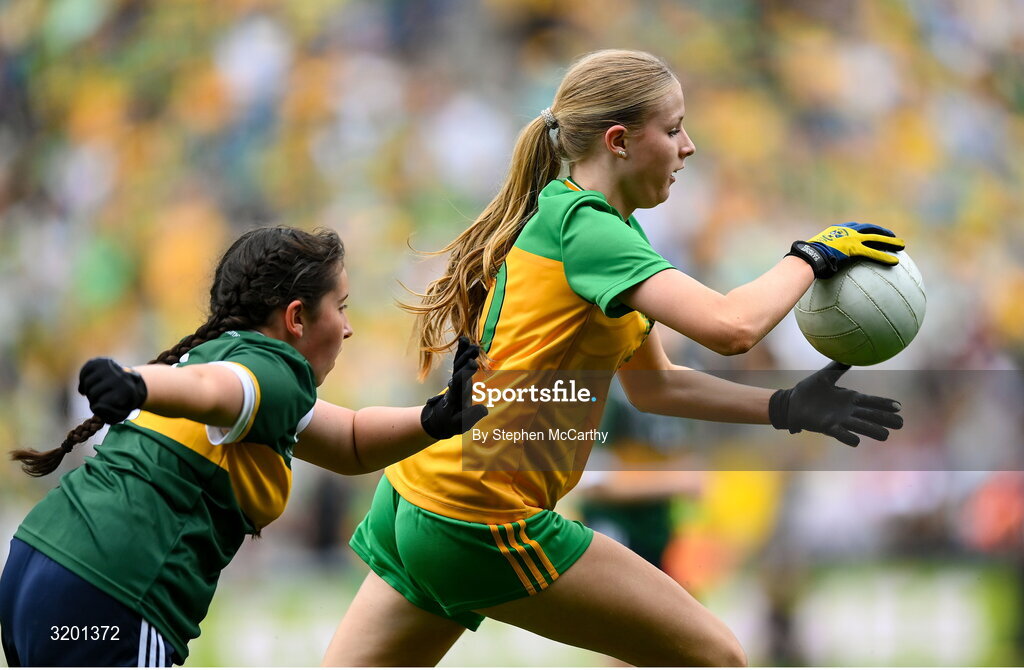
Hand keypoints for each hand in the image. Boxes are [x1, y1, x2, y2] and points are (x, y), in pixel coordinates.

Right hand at [78, 357, 147, 424]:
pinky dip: (83, 379)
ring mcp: (110, 367)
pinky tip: (89, 384)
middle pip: (93, 393)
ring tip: (95, 391)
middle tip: (98, 399)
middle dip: (92, 399)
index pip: (101, 403)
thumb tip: (97, 408)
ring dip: (88, 389)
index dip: (99, 407)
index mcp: (127, 390)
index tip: (104, 406)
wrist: (130, 381)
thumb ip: (110, 416)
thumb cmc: (123, 400)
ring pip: (87, 383)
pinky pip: (84, 371)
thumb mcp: (122, 412)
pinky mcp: (101, 361)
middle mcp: (119, 376)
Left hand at [420, 336, 488, 439]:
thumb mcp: (460, 424)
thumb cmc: (451, 422)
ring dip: (465, 353)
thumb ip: (471, 417)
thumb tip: (485, 409)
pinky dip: (461, 351)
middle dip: (466, 359)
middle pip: (459, 370)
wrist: (438, 418)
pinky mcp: (457, 375)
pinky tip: (465, 339)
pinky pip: (458, 361)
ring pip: (459, 363)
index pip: (460, 382)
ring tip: (473, 343)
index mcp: (455, 396)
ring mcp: (455, 379)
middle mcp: (454, 385)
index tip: (472, 364)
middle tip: (474, 349)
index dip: (465, 372)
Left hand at [768, 361, 902, 445]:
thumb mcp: (826, 375)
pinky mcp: (827, 427)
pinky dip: (848, 437)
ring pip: (861, 426)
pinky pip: (841, 434)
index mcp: (850, 398)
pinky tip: (857, 441)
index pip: (872, 401)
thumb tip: (852, 354)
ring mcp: (839, 420)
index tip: (899, 406)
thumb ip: (838, 366)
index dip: (885, 404)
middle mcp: (848, 411)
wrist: (791, 402)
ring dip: (873, 431)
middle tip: (901, 423)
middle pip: (872, 416)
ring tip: (885, 436)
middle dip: (886, 419)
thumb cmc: (809, 389)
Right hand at [787, 222, 905, 278]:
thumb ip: (823, 257)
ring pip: (876, 239)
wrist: (807, 256)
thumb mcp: (815, 254)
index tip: (873, 232)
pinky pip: (873, 253)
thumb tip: (821, 270)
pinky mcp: (854, 249)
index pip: (856, 227)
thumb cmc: (807, 258)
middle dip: (883, 233)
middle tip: (893, 237)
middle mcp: (846, 231)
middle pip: (870, 230)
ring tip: (901, 246)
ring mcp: (851, 239)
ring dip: (890, 242)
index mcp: (837, 230)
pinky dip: (884, 256)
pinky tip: (894, 262)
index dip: (867, 229)